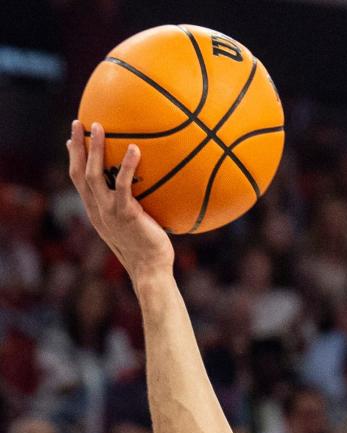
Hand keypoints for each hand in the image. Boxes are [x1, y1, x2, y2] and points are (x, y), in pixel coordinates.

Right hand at [67, 120, 174, 284]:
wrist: (150, 272)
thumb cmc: (149, 252)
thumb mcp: (135, 228)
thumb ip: (133, 209)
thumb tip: (148, 195)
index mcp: (96, 213)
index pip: (79, 183)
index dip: (74, 161)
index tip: (72, 141)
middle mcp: (97, 212)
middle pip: (79, 173)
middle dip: (77, 147)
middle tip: (78, 123)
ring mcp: (109, 213)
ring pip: (93, 175)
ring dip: (94, 149)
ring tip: (99, 126)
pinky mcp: (125, 215)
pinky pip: (123, 185)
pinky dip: (127, 165)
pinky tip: (135, 149)